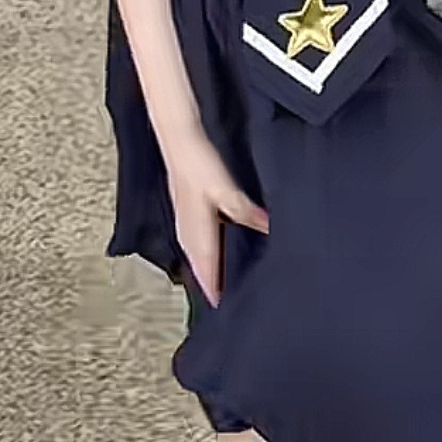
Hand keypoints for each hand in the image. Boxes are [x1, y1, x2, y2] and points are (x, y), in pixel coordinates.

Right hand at [164, 125, 268, 306]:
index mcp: (195, 229)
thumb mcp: (226, 191)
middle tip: (218, 298)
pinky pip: (194, 233)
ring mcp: (184, 213)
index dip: (214, 287)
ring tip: (215, 277)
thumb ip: (244, 212)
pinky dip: (202, 244)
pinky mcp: (186, 201)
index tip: (219, 306)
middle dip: (208, 279)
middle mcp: (187, 226)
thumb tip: (264, 228)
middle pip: (198, 261)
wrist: (177, 135)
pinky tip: (212, 240)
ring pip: (195, 248)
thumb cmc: (196, 161)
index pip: (206, 267)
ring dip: (204, 263)